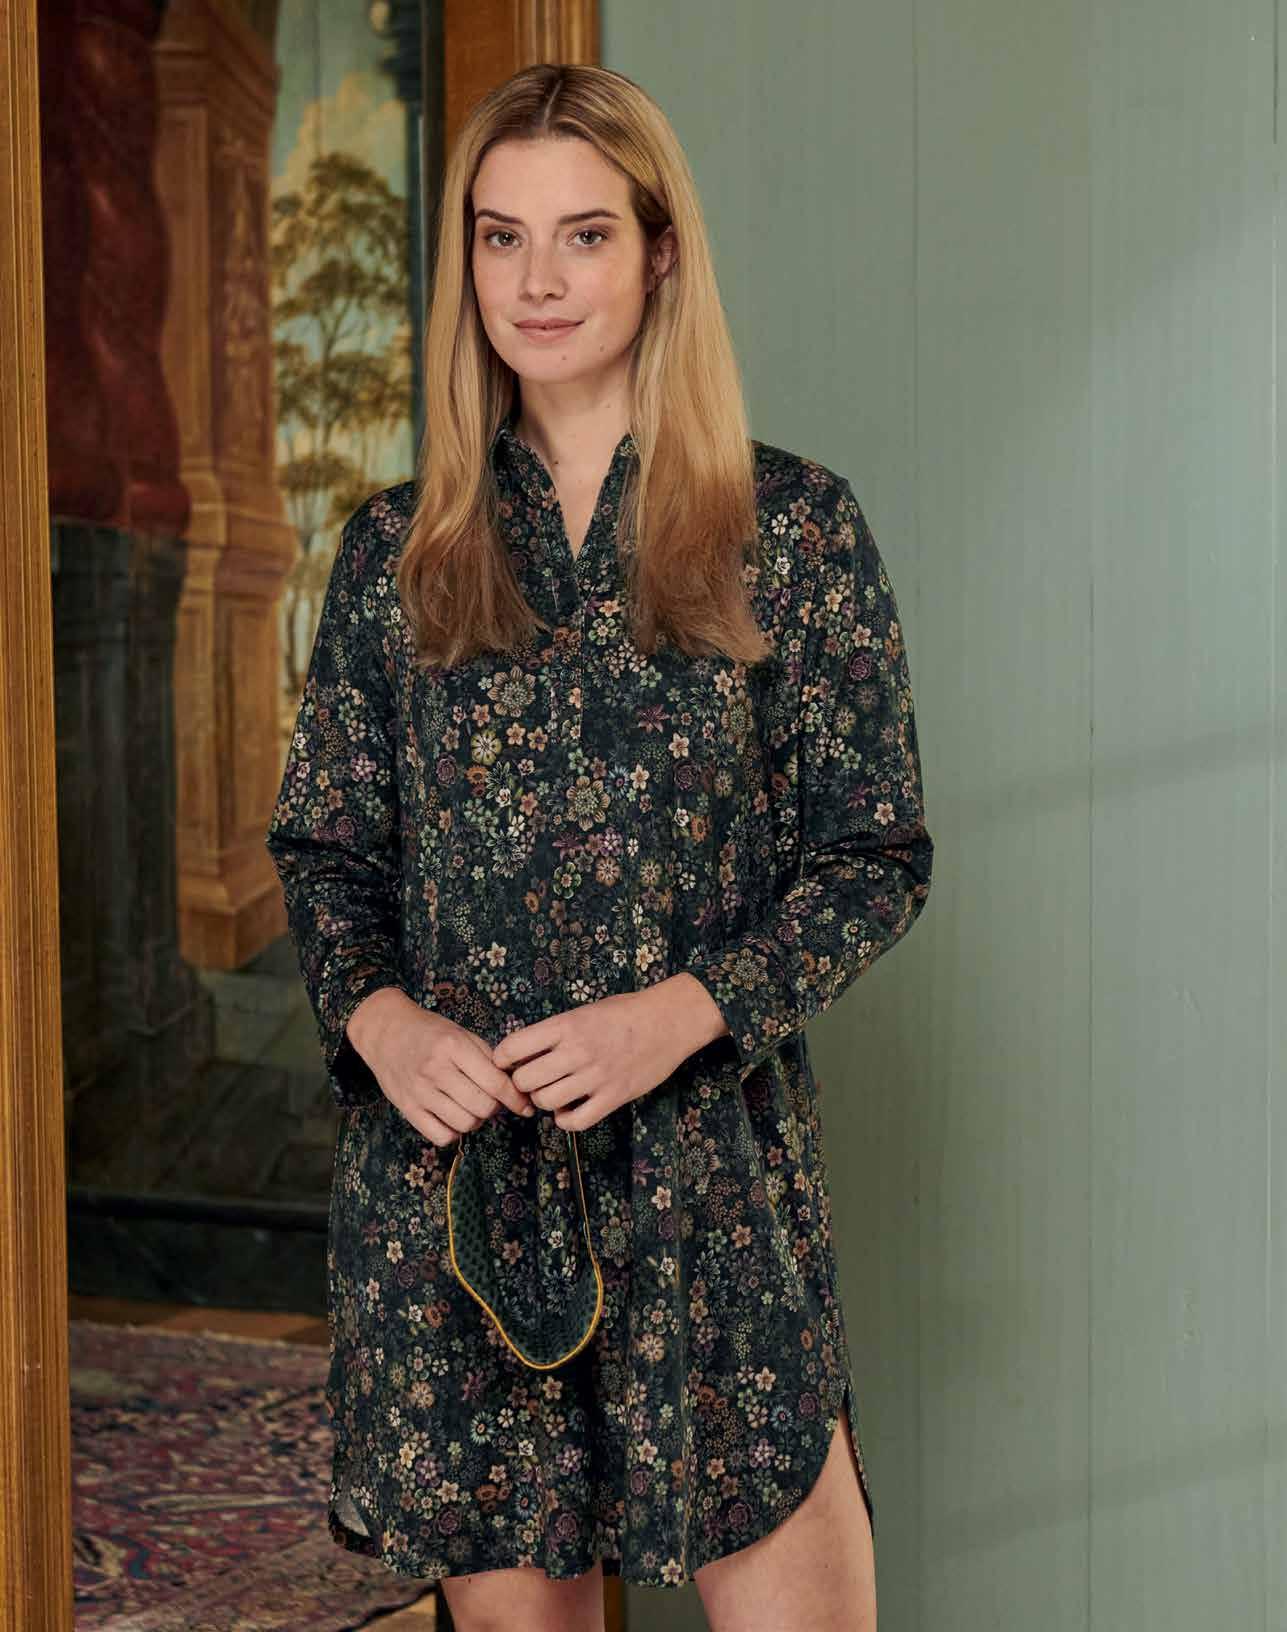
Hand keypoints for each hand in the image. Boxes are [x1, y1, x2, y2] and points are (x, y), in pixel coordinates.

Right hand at [346, 988, 533, 1147]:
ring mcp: (420, 1091)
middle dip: (495, 1108)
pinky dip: (453, 1132)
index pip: (495, 1083)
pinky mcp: (407, 1108)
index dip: (516, 1099)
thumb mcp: (462, 1033)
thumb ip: (488, 1058)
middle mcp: (436, 1070)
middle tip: (491, 1099)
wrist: (386, 1032)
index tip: (525, 1106)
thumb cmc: (430, 1032)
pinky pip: (441, 1136)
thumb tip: (515, 1088)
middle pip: (483, 1107)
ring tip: (471, 1106)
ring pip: (465, 1124)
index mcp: (453, 1046)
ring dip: (476, 1120)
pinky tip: (452, 1117)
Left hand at [491, 983, 719, 1132]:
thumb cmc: (626, 1011)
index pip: (514, 1047)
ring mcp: (595, 1077)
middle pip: (525, 1081)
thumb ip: (556, 1031)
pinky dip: (565, 1120)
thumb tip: (524, 1052)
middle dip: (523, 1083)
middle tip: (532, 1080)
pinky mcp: (613, 1097)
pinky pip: (575, 1121)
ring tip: (553, 1092)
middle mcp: (577, 1052)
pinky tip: (568, 1110)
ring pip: (547, 1102)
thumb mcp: (585, 1011)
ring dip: (544, 1100)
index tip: (507, 1062)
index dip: (503, 1058)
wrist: (669, 1021)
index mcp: (566, 1025)